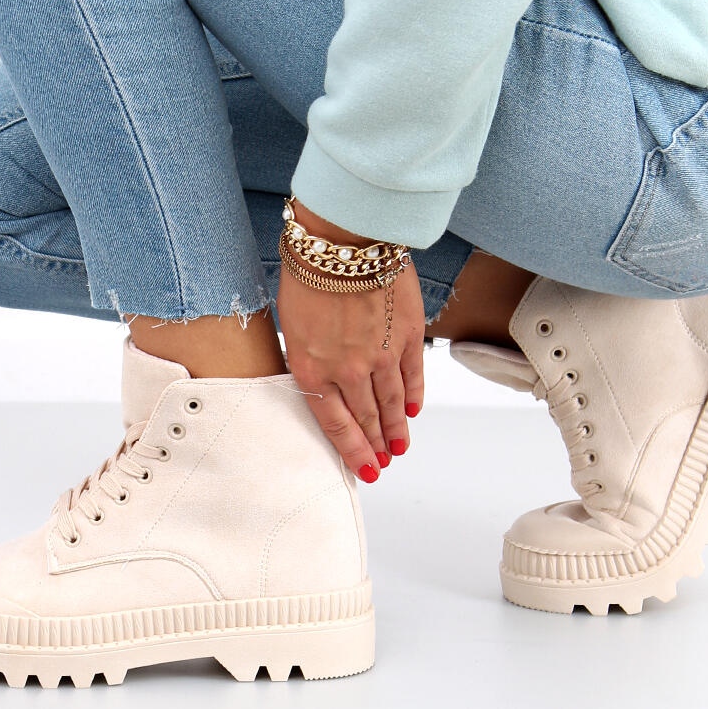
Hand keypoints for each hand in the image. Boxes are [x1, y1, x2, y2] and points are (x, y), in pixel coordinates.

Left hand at [276, 201, 425, 480]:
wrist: (343, 240)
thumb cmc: (309, 271)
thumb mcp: (293, 322)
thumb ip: (310, 355)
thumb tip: (321, 376)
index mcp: (312, 368)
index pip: (333, 423)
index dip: (350, 450)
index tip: (362, 468)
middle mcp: (348, 370)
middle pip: (366, 418)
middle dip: (374, 445)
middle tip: (382, 463)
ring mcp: (382, 355)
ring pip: (392, 404)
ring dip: (396, 429)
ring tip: (400, 446)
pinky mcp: (408, 335)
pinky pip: (413, 376)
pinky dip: (414, 396)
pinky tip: (413, 411)